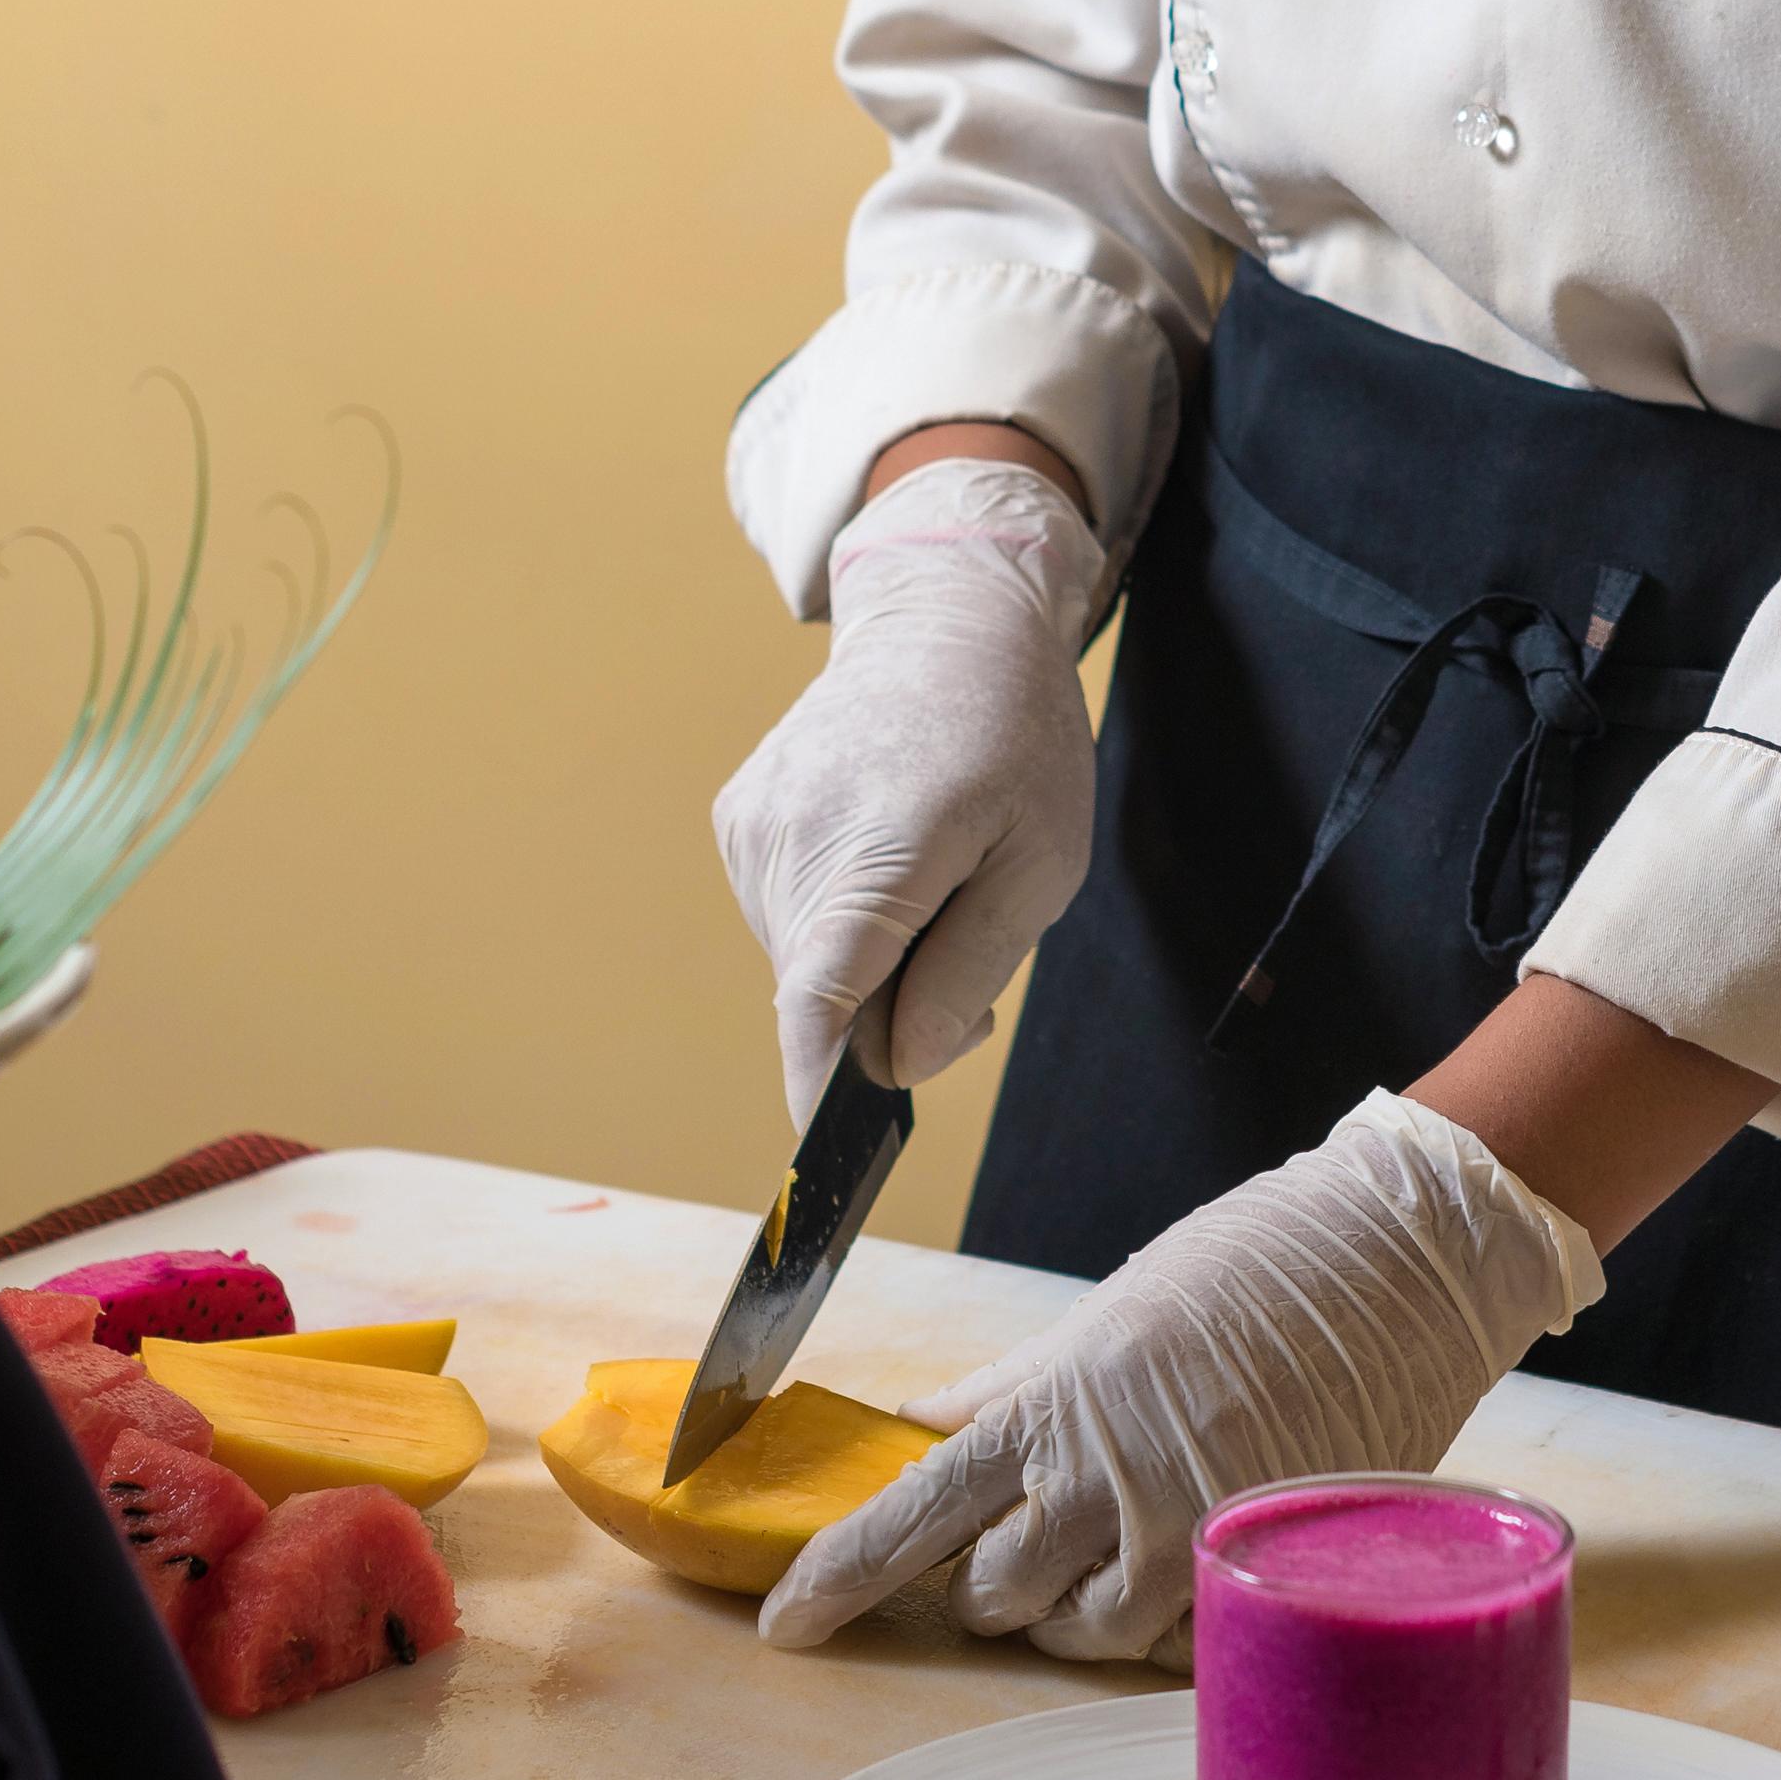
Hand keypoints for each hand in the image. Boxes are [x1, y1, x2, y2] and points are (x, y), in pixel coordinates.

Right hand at [712, 457, 1106, 1121]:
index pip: (818, 1002)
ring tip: (934, 895)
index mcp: (877, 847)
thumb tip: (898, 1066)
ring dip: (864, 967)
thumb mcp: (1042, 862)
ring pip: (801, 962)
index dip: (817, 1090)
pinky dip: (836, 923)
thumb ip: (969, 971)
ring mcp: (752, 826)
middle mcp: (791, 838)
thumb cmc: (1014, 737)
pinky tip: (885, 862)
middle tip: (969, 987)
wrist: (944, 620)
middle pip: (818, 997)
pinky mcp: (738, 818)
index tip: (825, 1160)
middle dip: (887, 1021)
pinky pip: (786, 916)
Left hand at [753, 1089, 1603, 1660]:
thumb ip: (1016, 1389)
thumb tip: (926, 1428)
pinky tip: (1190, 1554)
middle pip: (989, 1593)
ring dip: (1076, 1604)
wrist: (1395, 1262)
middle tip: (1037, 1528)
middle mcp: (1105, 1479)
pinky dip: (1160, 1619)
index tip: (787, 1620)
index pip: (916, 1509)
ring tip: (1125, 1532)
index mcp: (1054, 1401)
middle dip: (993, 1577)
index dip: (840, 1574)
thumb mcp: (1111, 1316)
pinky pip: (1169, 1645)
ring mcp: (1182, 1534)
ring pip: (1075, 1631)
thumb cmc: (1254, 1267)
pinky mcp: (1251, 1568)